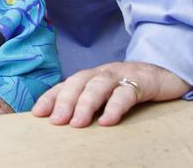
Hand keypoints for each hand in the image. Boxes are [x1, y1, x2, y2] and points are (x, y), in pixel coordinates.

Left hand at [32, 61, 189, 126]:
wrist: (160, 73)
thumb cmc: (125, 87)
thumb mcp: (104, 94)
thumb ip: (86, 102)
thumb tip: (62, 121)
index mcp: (89, 77)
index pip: (65, 85)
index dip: (50, 97)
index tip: (37, 113)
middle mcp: (100, 73)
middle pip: (78, 83)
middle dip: (64, 101)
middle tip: (56, 121)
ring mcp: (119, 76)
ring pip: (98, 86)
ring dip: (85, 104)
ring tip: (77, 123)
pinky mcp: (139, 82)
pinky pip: (125, 94)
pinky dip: (114, 107)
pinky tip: (107, 121)